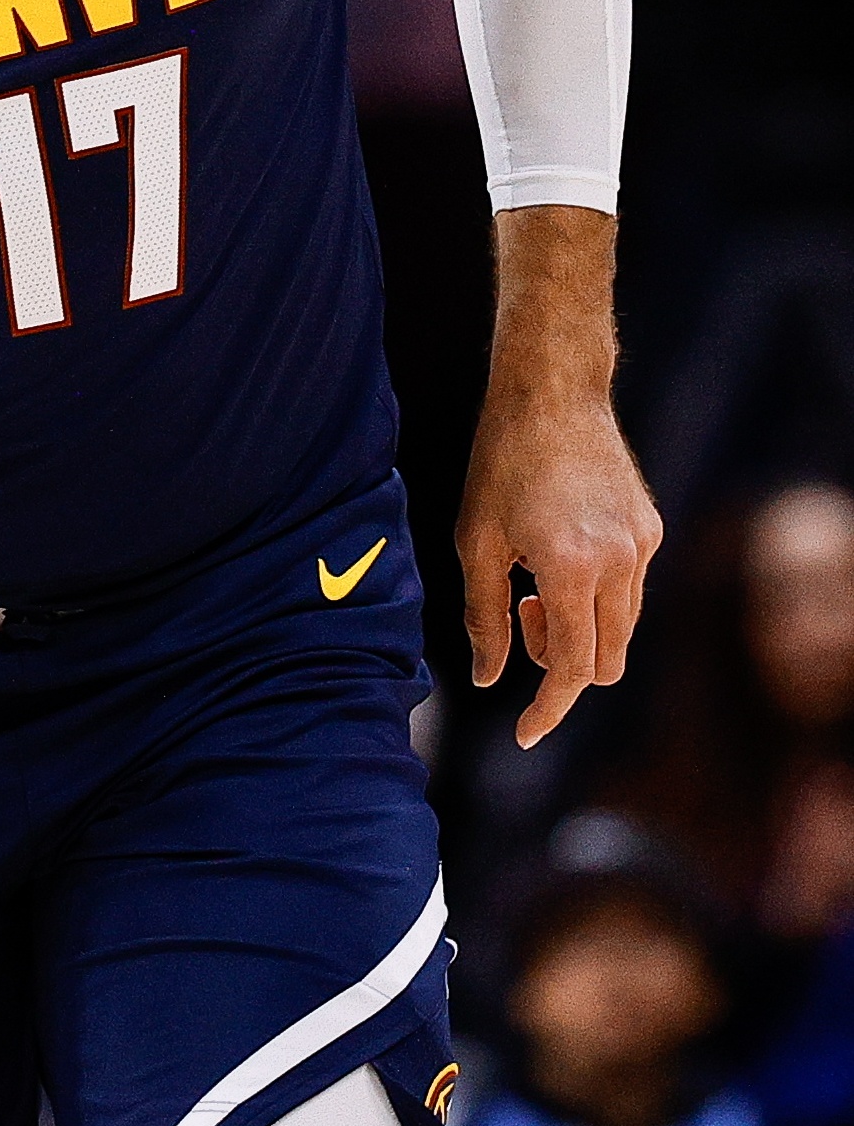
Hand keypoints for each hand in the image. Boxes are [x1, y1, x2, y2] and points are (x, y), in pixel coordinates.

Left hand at [458, 388, 661, 748]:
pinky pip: (629, 590)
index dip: (548, 708)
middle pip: (607, 660)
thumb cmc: (501, 462)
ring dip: (580, 629)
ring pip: (622, 629)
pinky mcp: (651, 528)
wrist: (552, 392)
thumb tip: (488, 678)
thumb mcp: (475, 542)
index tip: (524, 733)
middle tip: (522, 615)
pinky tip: (559, 556)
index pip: (573, 668)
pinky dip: (597, 597)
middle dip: (563, 663)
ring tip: (535, 584)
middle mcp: (620, 561)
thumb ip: (483, 617)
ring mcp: (643, 544)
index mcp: (572, 567)